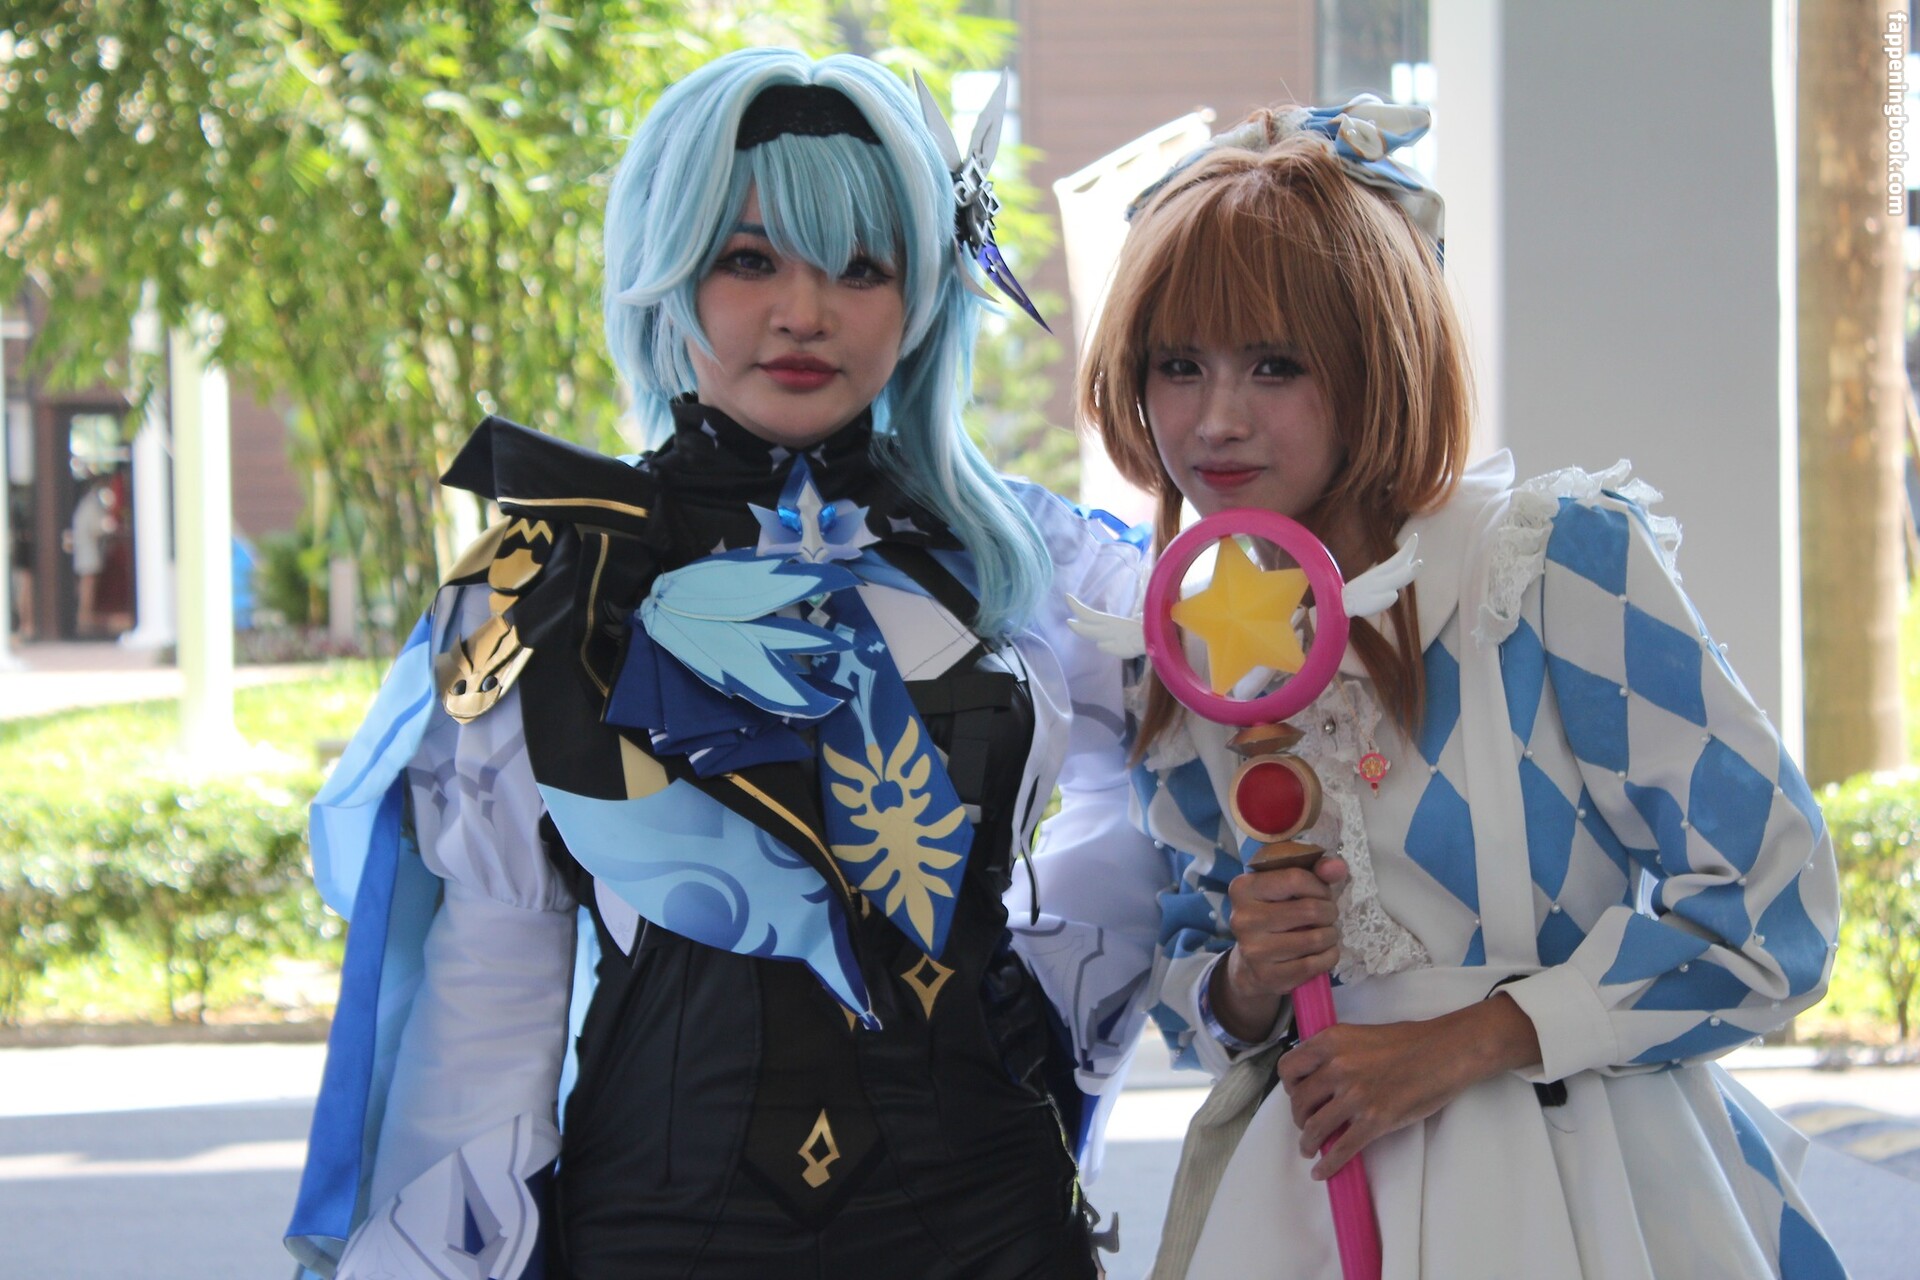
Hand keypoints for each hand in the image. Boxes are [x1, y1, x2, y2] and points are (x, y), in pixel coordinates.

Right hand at [1209, 855, 1346, 1042]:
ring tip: (1325, 933)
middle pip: (1309, 909)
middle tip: (1326, 915)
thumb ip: (1316, 870)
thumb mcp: (1289, 886)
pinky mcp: (1268, 976)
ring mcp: (1254, 950)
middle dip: (1329, 911)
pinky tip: (1322, 952)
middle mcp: (1243, 919)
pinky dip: (1329, 956)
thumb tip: (1338, 867)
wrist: (1252, 964)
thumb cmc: (1275, 913)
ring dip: (1330, 935)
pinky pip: (1315, 964)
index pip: (1295, 878)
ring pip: (1315, 938)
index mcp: (1243, 888)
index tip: (1321, 894)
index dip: (1319, 886)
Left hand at [1276, 993, 1542, 1178]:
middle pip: (1299, 1101)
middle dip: (1299, 1118)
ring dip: (1308, 1143)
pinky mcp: (1374, 1120)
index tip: (1297, 1095)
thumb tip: (1319, 1076)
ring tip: (1310, 1149)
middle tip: (1307, 1125)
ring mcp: (1355, 1095)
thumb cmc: (1410, 1041)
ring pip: (1315, 1127)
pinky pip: (1342, 1148)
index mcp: (1331, 1041)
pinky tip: (1323, 1171)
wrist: (1446, 1052)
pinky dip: (1329, 1164)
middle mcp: (1337, 1067)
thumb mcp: (1360, 1035)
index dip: (1289, 1086)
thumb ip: (1336, 1052)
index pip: (1289, 1067)